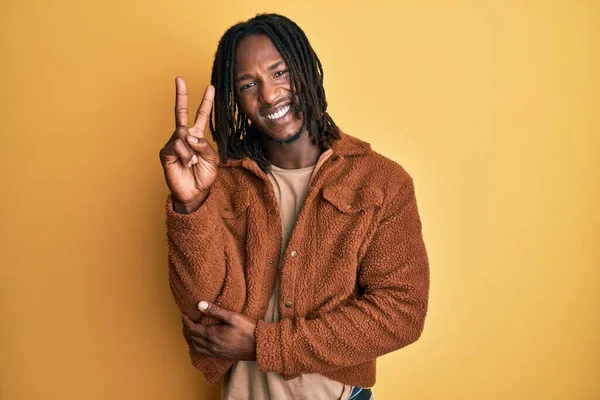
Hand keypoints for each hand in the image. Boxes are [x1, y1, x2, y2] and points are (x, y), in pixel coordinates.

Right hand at [159, 77, 218, 211]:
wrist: (195, 193)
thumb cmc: (204, 176)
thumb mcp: (212, 159)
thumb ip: (204, 145)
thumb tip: (187, 135)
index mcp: (197, 136)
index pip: (202, 115)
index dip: (206, 102)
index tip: (210, 87)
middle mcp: (184, 136)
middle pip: (181, 111)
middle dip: (181, 94)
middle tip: (179, 78)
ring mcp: (174, 143)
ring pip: (182, 134)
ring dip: (192, 150)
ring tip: (192, 163)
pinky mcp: (166, 153)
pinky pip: (177, 146)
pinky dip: (185, 156)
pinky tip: (186, 164)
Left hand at [182, 301, 257, 360]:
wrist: (259, 346)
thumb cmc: (248, 330)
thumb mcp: (232, 317)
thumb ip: (215, 311)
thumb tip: (200, 304)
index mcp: (212, 335)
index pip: (193, 329)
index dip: (186, 321)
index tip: (183, 314)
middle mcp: (212, 346)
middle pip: (194, 338)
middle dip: (188, 329)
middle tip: (187, 320)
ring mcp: (217, 352)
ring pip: (198, 347)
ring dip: (192, 339)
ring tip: (192, 331)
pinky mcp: (222, 356)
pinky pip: (205, 352)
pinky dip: (199, 346)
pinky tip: (203, 343)